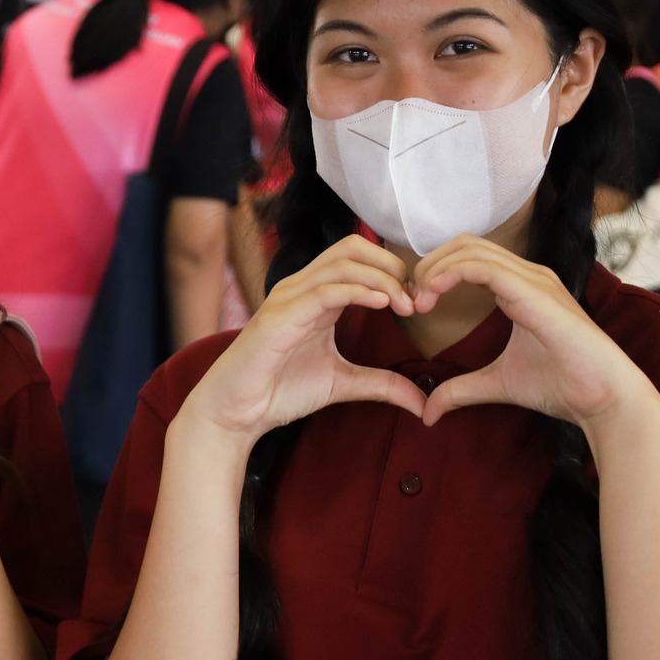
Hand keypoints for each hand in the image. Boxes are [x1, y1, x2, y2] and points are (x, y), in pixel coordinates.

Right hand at [177, 234, 425, 444]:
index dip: (394, 271)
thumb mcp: (342, 384)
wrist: (236, 412)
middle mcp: (302, 288)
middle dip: (391, 265)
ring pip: (342, 263)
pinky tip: (383, 303)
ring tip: (406, 304)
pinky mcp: (281, 316)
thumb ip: (381, 385)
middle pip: (352, 247)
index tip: (419, 302)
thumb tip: (423, 402)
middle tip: (416, 298)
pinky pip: (325, 291)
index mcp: (316, 296)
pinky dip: (358, 291)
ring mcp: (289, 298)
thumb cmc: (279, 391)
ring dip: (382, 278)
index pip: (359, 258)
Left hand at [411, 235, 654, 429]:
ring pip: (470, 249)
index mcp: (522, 287)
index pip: (469, 256)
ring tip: (418, 301)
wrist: (604, 398)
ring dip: (434, 270)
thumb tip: (428, 411)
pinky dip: (450, 274)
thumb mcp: (497, 384)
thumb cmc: (563, 386)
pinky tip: (432, 297)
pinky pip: (483, 267)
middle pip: (465, 244)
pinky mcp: (535, 291)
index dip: (435, 272)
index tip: (414, 305)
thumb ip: (462, 390)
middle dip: (429, 265)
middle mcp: (528, 275)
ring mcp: (534, 279)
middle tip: (410, 300)